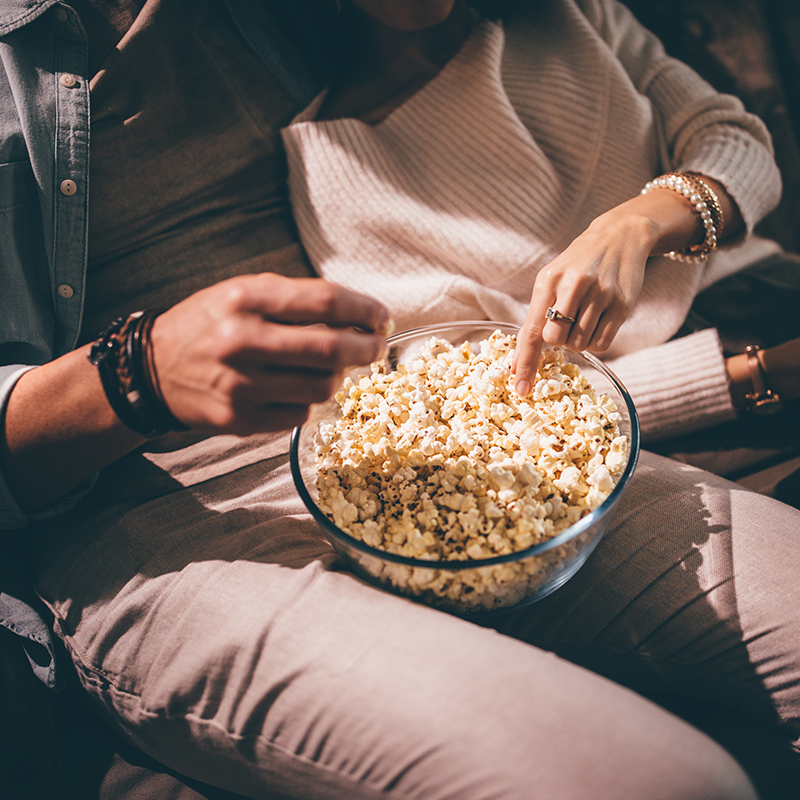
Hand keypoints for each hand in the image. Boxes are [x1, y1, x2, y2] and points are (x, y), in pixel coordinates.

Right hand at [151, 273, 390, 434]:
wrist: (152, 369)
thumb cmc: (209, 324)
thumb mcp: (243, 293)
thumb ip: (296, 301)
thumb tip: (358, 317)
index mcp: (245, 300)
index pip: (325, 302)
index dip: (364, 310)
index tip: (382, 316)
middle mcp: (242, 341)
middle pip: (331, 349)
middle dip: (367, 348)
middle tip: (376, 346)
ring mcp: (240, 386)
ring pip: (322, 387)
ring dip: (337, 376)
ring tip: (330, 367)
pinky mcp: (239, 420)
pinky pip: (299, 414)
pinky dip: (307, 401)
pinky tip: (295, 388)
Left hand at [512, 209, 650, 395]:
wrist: (620, 236)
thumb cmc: (577, 265)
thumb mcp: (551, 281)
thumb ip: (535, 317)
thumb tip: (518, 362)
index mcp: (549, 280)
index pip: (533, 330)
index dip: (525, 362)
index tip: (520, 388)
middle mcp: (575, 286)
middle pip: (556, 341)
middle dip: (558, 340)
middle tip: (567, 322)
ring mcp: (601, 295)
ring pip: (580, 345)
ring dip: (578, 340)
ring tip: (584, 315)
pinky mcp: (622, 305)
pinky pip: (602, 343)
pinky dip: (595, 341)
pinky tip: (597, 321)